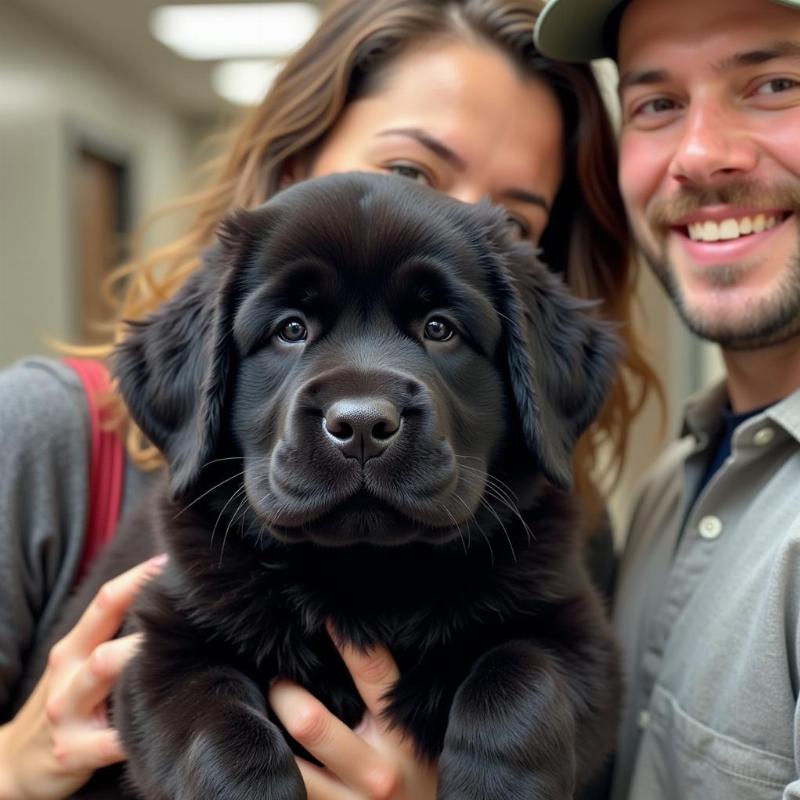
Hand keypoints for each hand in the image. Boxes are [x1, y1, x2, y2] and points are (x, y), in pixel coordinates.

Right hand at [0, 555, 165, 799]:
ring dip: (139, 665)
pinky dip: (136, 732)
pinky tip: (168, 721)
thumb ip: (115, 633)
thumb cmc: (67, 699)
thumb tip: (168, 598)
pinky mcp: (72, 752)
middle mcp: (67, 674)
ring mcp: (67, 713)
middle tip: (186, 615)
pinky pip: (111, 742)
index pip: (106, 602)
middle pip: (107, 641)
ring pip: (103, 676)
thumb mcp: (79, 663)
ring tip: (177, 657)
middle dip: (146, 630)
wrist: (16, 762)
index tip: (172, 562)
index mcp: (74, 647)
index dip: (138, 580)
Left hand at [269, 639, 437, 799]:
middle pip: (311, 722)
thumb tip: (353, 644)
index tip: (325, 614)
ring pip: (287, 766)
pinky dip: (270, 770)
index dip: (347, 642)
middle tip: (277, 682)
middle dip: (284, 693)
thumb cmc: (419, 780)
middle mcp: (376, 774)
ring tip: (263, 717)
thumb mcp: (416, 738)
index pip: (373, 675)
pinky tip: (267, 754)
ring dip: (267, 735)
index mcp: (403, 738)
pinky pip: (288, 791)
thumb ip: (388, 702)